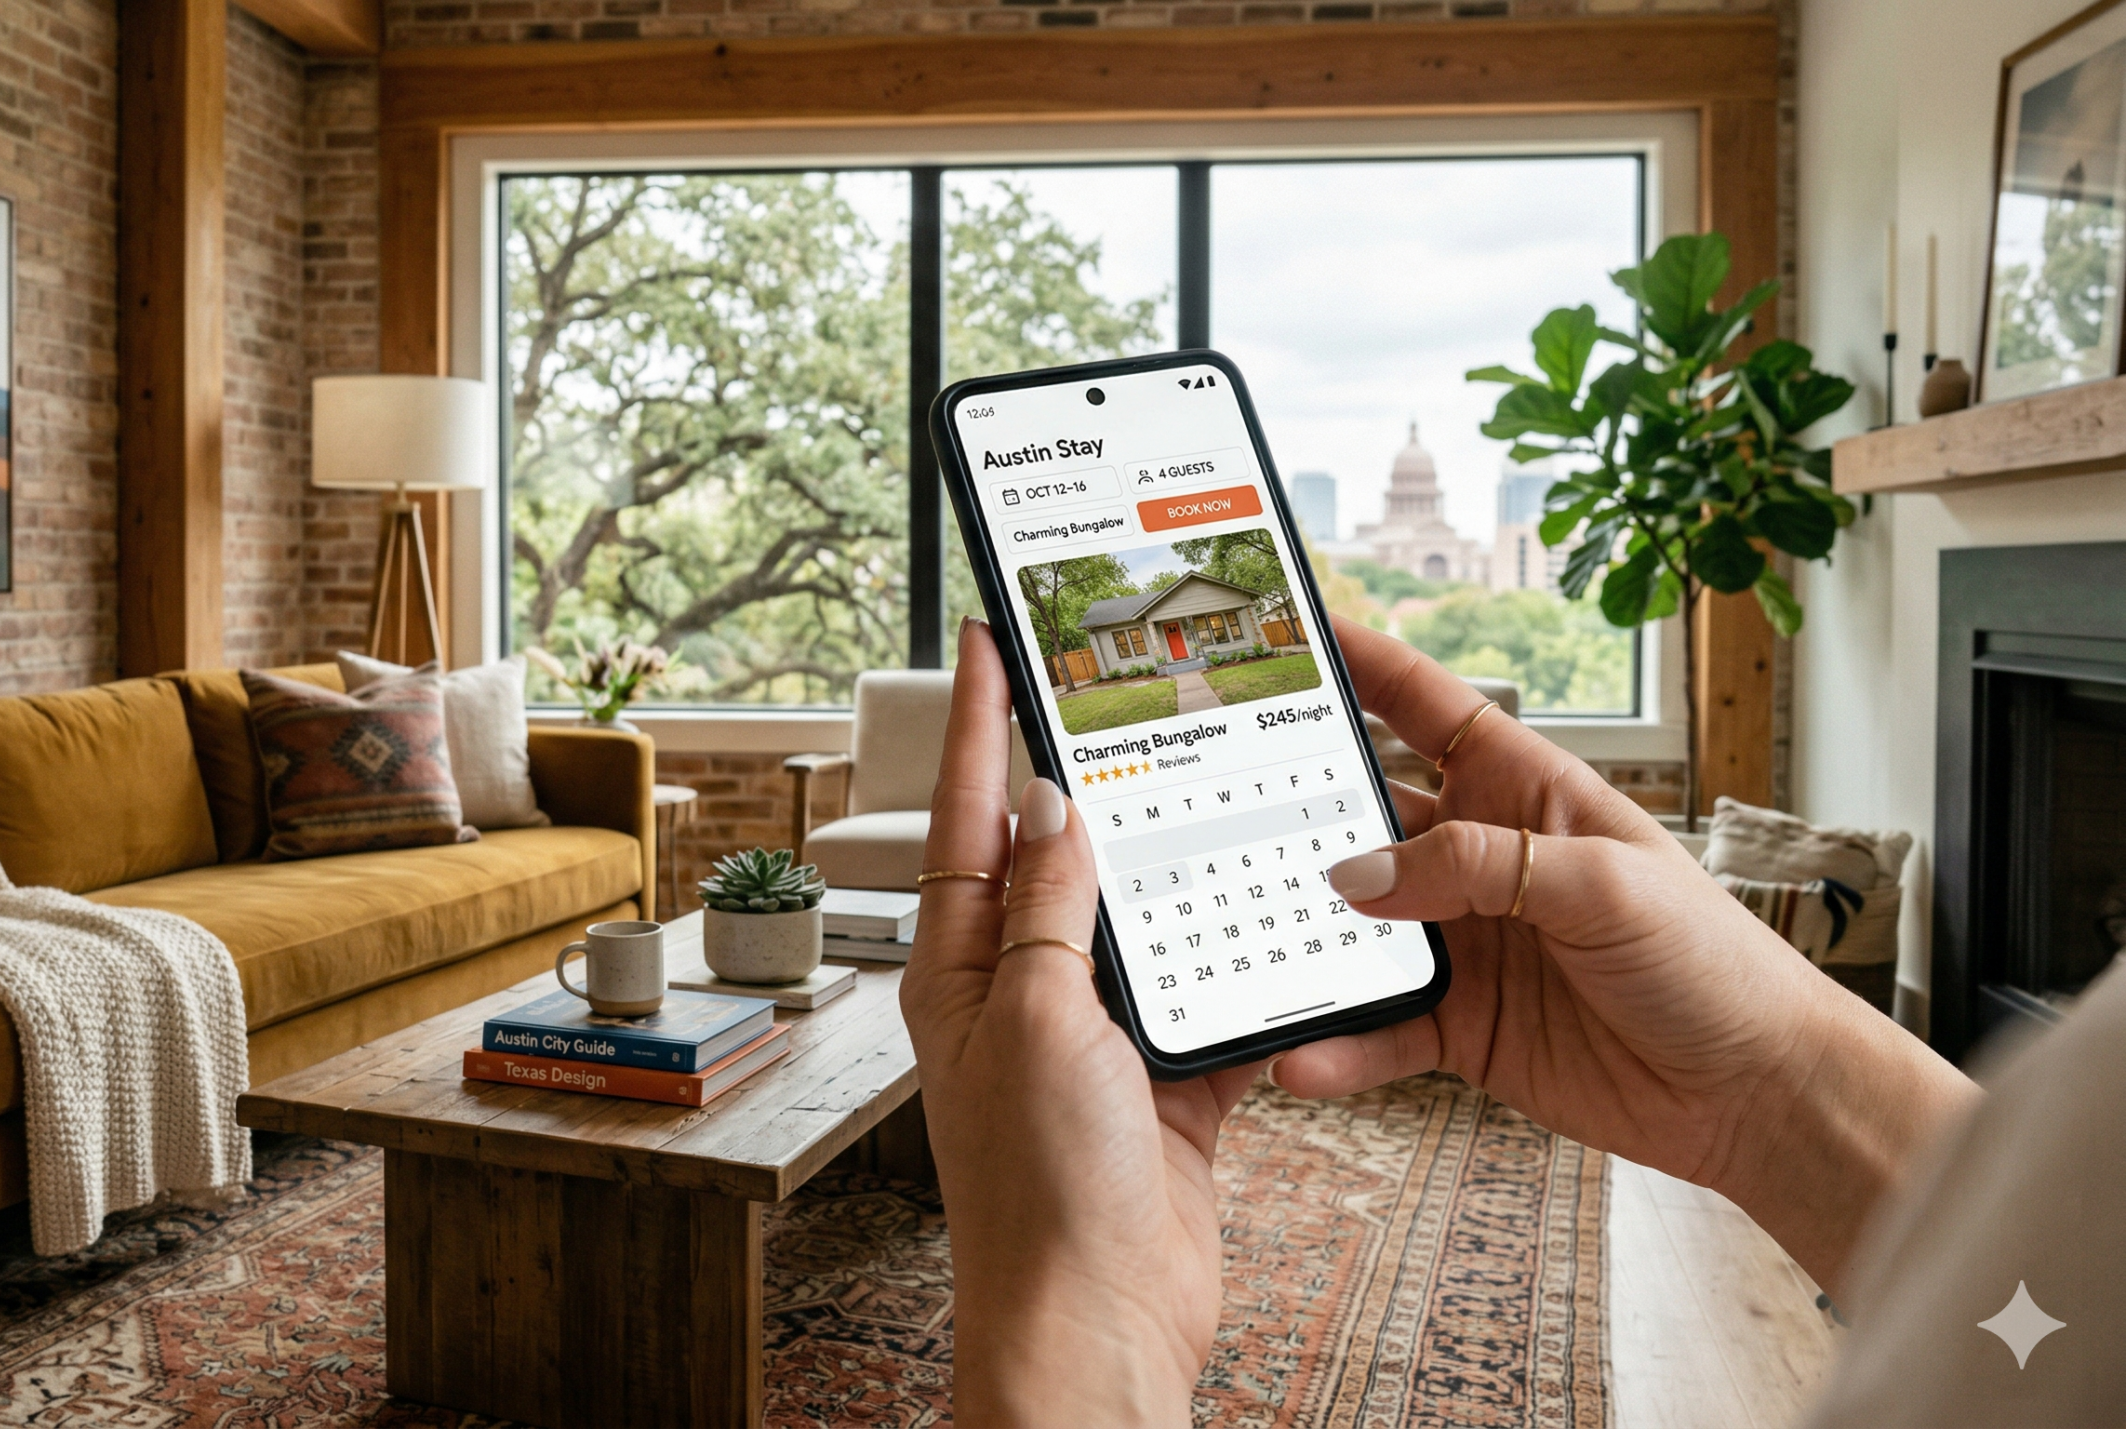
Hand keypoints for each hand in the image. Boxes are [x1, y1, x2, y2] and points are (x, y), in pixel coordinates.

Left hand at [902, 620, 1257, 1427]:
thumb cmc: (1040, 1189)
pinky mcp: (1165, 1087)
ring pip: (1137, 923)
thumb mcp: (1037, 1017)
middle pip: (1053, 860)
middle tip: (1110, 689)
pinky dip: (1240, 968)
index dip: (976, 725)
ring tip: (1205, 785)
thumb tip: (1054, 809)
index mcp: (963, 971)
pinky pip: (1206, 1001)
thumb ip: (1051, 910)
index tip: (985, 643)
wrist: (1101, 1322)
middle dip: (1082, 778)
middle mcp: (1022, 997)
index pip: (967, 818)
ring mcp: (1094, 1042)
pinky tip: (1275, 926)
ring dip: (1173, 869)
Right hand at [1286, 620, 1975, 1286]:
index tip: (1288, 634)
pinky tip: (1303, 1056)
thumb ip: (1477, 868)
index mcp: (1523, 790)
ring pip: (1355, 927)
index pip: (1425, 706)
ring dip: (1302, 934)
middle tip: (1207, 802)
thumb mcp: (1601, 884)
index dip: (1361, 663)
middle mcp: (1481, 858)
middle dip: (1291, 807)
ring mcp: (1465, 943)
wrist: (1754, 1089)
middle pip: (1364, 817)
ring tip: (1241, 943)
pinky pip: (1380, 1027)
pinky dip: (1338, 1044)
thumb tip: (1359, 878)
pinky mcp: (1461, 1025)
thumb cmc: (1711, 961)